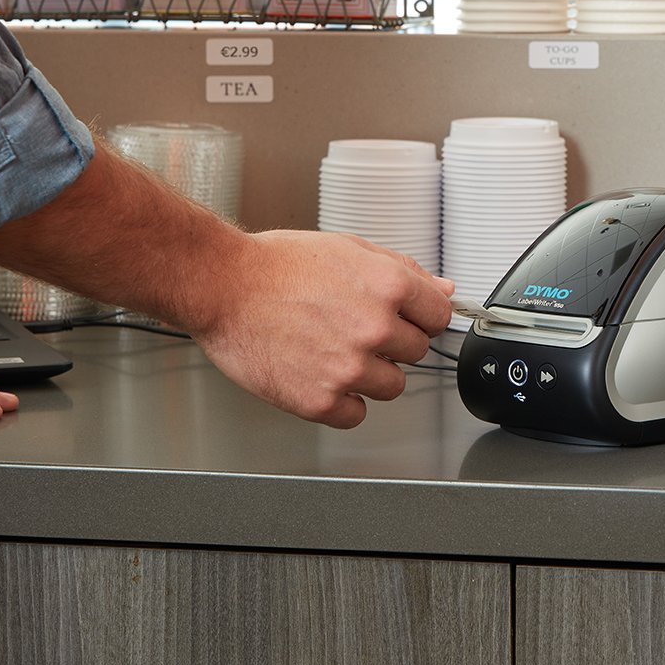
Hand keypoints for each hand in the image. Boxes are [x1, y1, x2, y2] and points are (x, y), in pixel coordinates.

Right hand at [187, 230, 454, 428]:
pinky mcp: (321, 401)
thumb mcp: (348, 249)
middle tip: (351, 328)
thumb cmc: (277, 265)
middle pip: (417, 351)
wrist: (222, 286)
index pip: (440, 315)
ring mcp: (349, 368)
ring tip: (331, 349)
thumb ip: (403, 270)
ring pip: (392, 386)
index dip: (419, 315)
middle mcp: (375, 328)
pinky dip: (340, 401)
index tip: (402, 317)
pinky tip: (317, 373)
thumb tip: (443, 290)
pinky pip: (356, 414)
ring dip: (369, 373)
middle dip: (392, 342)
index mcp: (388, 285)